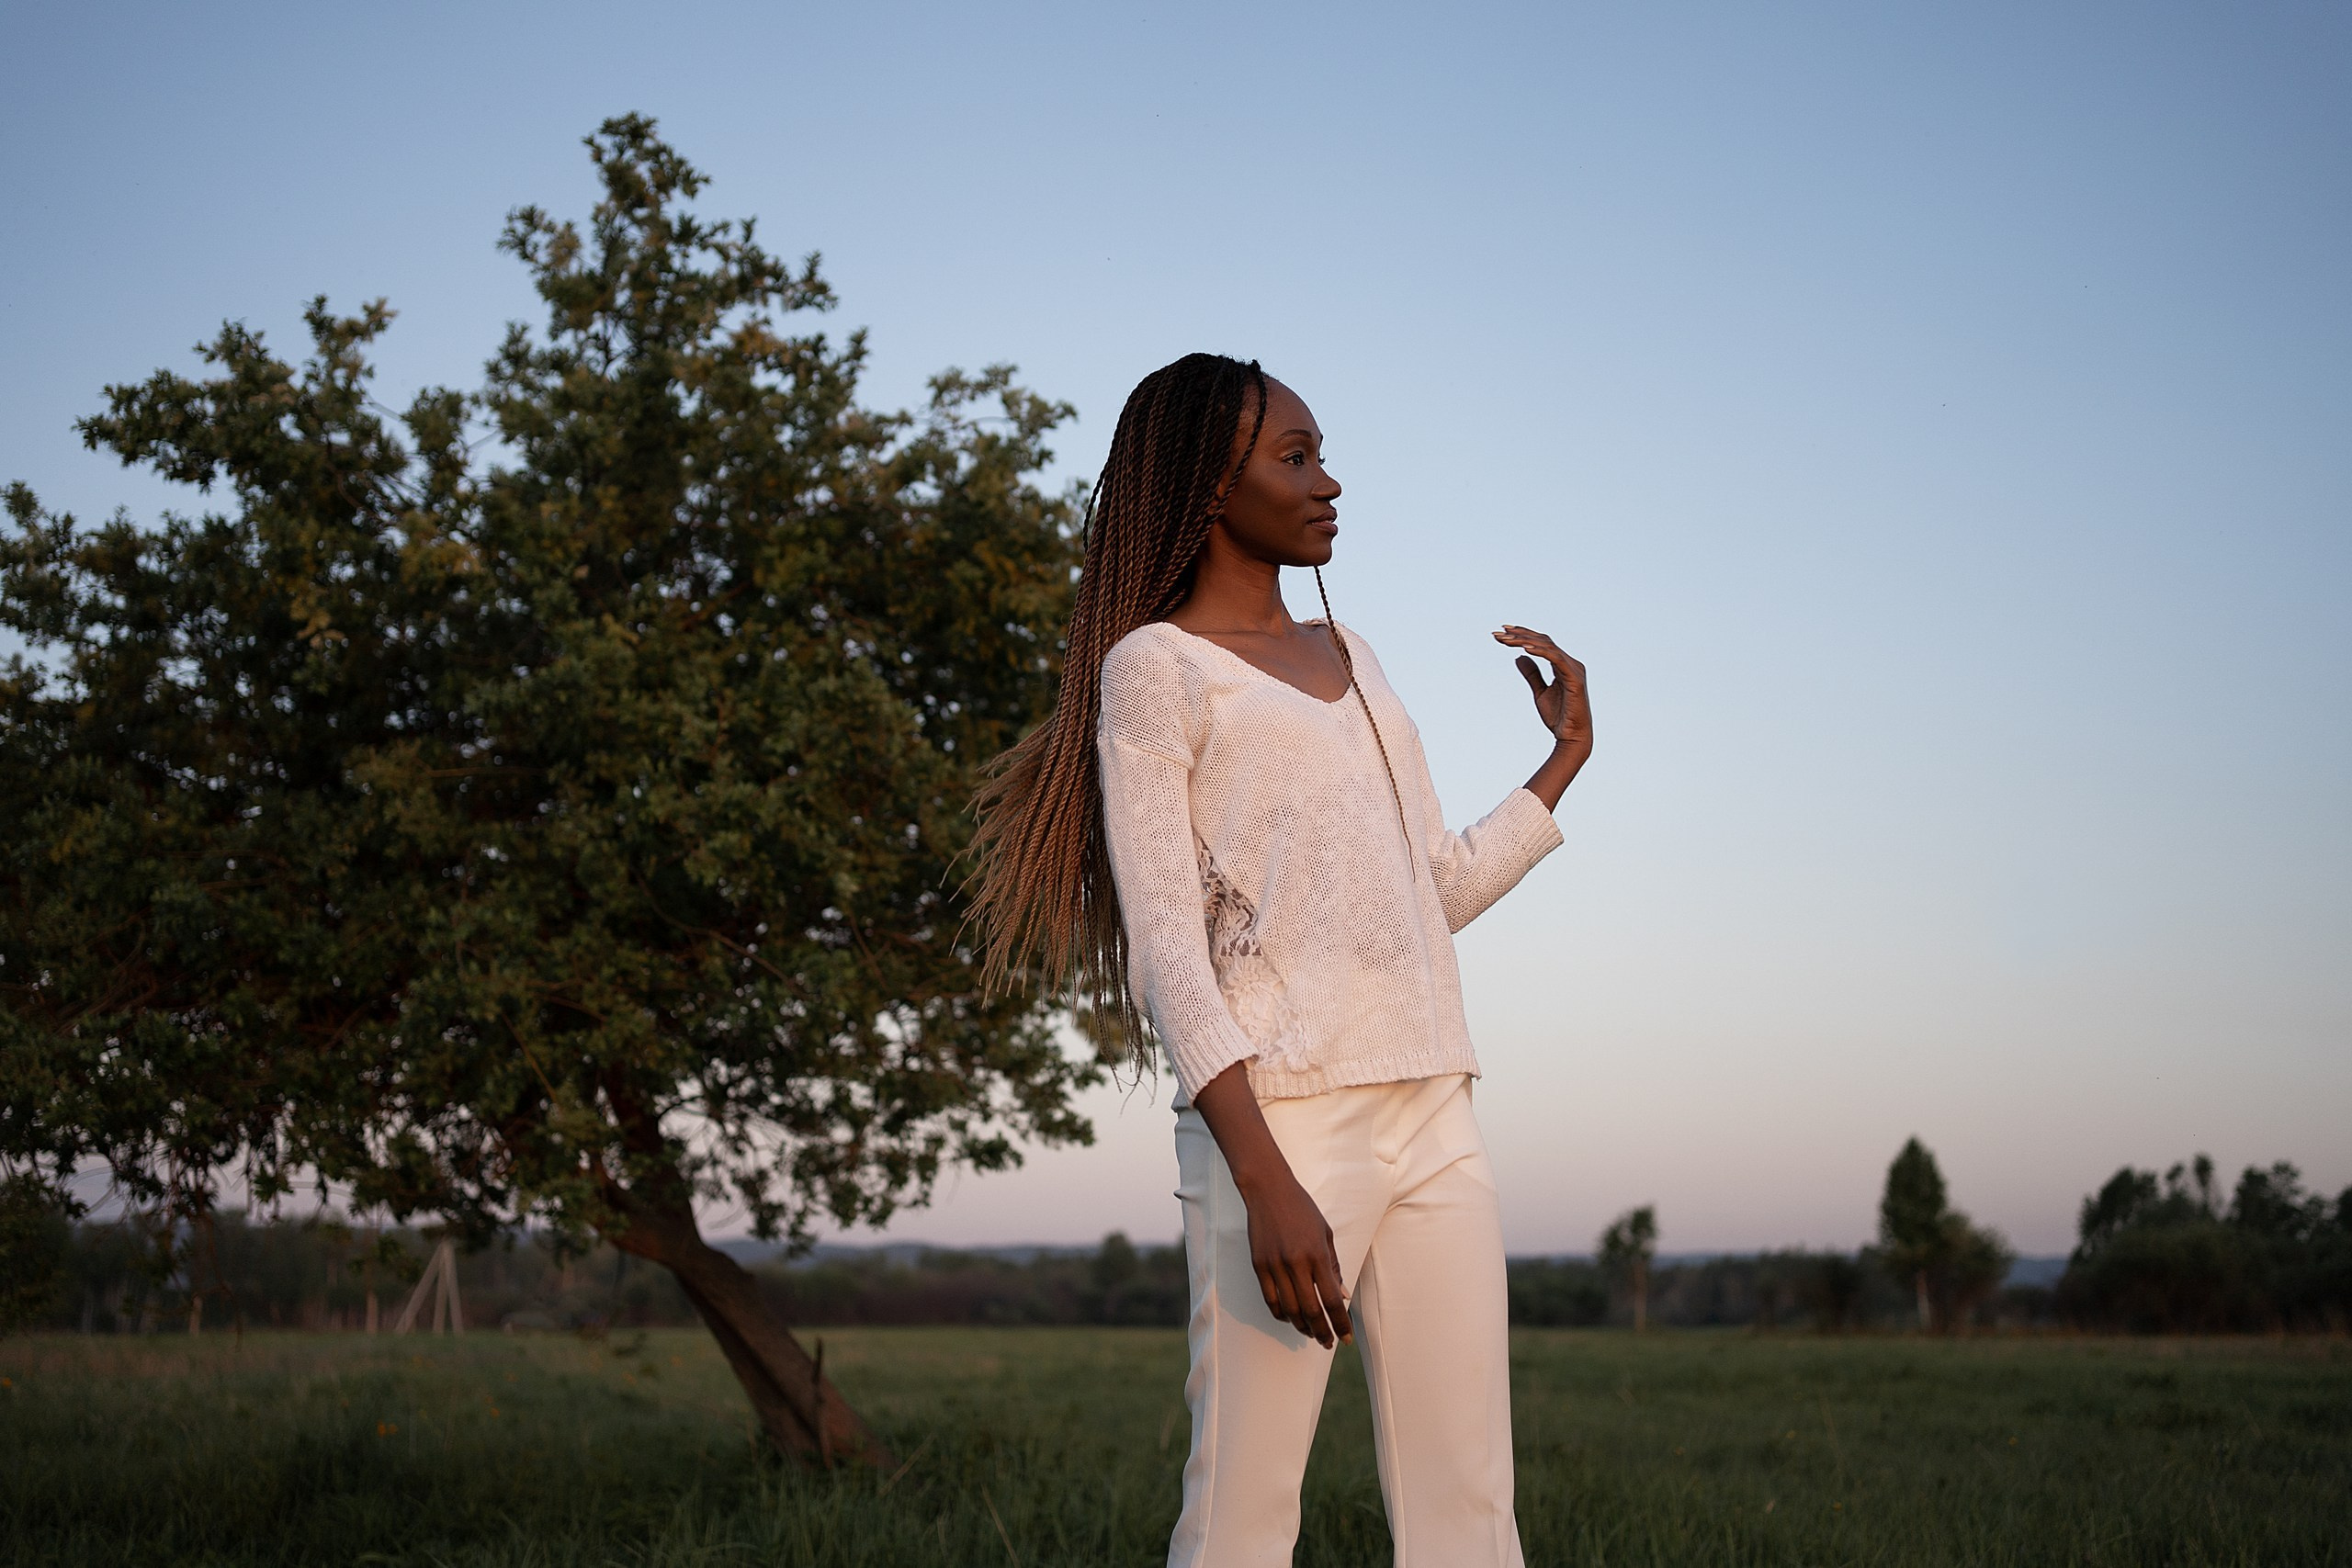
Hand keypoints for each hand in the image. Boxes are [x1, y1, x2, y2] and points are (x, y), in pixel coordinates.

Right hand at [1240, 1168, 1351, 1347]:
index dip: (1340, 1323)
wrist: (1268, 1190)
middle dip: (1322, 1332)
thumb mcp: (1325, 1234)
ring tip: (1311, 1333)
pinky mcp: (1259, 1265)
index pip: (1332, 1300)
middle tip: (1328, 1343)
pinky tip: (1290, 1318)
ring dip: (1302, 1326)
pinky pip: (1270, 1300)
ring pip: (1290, 1309)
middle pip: (1311, 1311)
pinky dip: (1281, 1314)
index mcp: (1317, 1254)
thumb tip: (1342, 1296)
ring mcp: (1275, 1265)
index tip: (1346, 1339)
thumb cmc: (1302, 1209)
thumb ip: (1333, 1267)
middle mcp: (1296, 1263)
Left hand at [1494, 624, 1591, 750]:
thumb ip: (1532, 674)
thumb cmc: (1558, 716)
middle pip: (1543, 641)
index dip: (1523, 634)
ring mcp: (1574, 669)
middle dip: (1520, 634)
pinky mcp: (1574, 678)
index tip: (1503, 631)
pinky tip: (1525, 649)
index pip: (1542, 643)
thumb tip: (1519, 657)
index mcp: (1563, 665)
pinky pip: (1556, 659)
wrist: (1571, 736)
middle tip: (1499, 632)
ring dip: (1525, 641)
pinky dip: (1540, 652)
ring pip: (1547, 646)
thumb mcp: (1539, 693)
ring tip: (1506, 639)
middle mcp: (1570, 663)